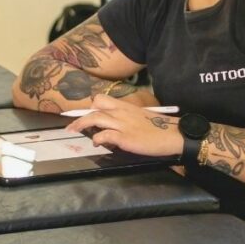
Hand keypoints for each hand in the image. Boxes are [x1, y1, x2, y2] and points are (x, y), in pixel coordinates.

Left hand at [65, 94, 183, 156]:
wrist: (173, 134)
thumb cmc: (158, 127)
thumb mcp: (139, 117)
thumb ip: (125, 119)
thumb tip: (112, 128)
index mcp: (125, 106)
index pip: (102, 100)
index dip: (91, 107)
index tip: (83, 115)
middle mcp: (121, 112)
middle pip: (95, 107)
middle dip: (80, 117)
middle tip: (71, 126)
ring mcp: (122, 124)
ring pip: (95, 118)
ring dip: (82, 125)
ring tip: (75, 131)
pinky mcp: (125, 137)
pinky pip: (104, 135)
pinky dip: (97, 138)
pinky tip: (97, 143)